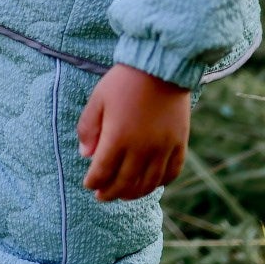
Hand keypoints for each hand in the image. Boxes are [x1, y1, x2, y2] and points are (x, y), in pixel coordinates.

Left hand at [77, 63, 189, 201]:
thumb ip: (88, 128)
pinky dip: (161, 182)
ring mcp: (163, 147)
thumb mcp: (98, 100)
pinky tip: (152, 184)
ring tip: (124, 195)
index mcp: (118, 137)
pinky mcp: (179, 143)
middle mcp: (142, 148)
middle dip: (111, 193)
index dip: (94, 182)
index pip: (103, 171)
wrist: (161, 66)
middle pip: (125, 182)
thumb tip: (85, 155)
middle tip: (102, 197)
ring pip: (149, 182)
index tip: (89, 185)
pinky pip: (172, 172)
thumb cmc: (124, 81)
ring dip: (135, 193)